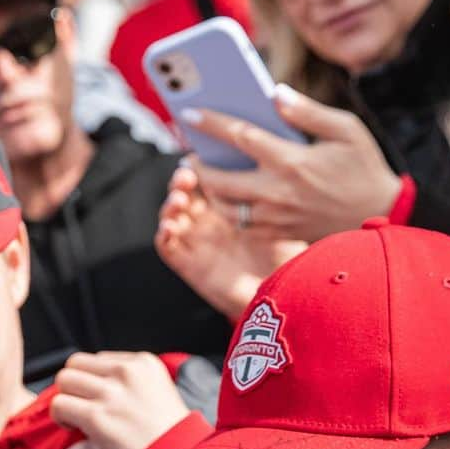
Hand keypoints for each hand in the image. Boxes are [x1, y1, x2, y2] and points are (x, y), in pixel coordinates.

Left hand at [51, 351, 189, 448]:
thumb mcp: (157, 391)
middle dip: (74, 386)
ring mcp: (111, 394)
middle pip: (75, 364)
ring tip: (77, 418)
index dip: (94, 381)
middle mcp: (127, 372)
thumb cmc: (168, 435)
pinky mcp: (97, 417)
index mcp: (143, 362)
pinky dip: (60, 417)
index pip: (98, 359)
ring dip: (65, 400)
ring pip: (64, 380)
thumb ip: (129, 381)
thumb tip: (94, 382)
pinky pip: (59, 405)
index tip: (102, 401)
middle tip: (82, 407)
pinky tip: (74, 428)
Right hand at [157, 165, 305, 319]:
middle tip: (188, 173)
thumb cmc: (286, 256)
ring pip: (172, 214)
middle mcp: (209, 220)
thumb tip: (276, 157)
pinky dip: (163, 234)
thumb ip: (274, 193)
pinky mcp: (188, 263)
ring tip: (178, 198)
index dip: (202, 163)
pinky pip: (167, 246)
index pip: (209, 177)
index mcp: (229, 205)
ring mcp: (197, 240)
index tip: (204, 151)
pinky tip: (170, 226)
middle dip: (183, 179)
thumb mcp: (285, 218)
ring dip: (170, 204)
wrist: (280, 297)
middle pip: (187, 192)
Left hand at [185, 84, 402, 242]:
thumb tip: (275, 92)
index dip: (211, 123)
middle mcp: (276, 191)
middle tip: (189, 155)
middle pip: (219, 179)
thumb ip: (307, 112)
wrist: (378, 216)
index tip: (188, 113)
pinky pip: (239, 224)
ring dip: (208, 191)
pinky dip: (227, 210)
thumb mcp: (346, 130)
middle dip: (197, 166)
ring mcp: (273, 217)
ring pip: (223, 207)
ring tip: (205, 176)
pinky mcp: (275, 233)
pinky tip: (226, 196)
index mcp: (291, 160)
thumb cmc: (363, 169)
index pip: (240, 136)